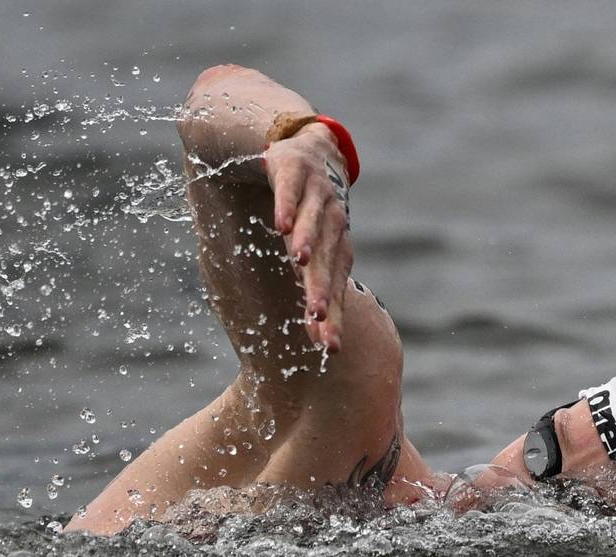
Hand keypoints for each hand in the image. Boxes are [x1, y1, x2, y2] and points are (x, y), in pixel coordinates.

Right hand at [263, 125, 352, 351]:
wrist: (304, 149)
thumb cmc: (308, 212)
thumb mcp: (313, 251)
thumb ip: (314, 288)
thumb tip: (315, 338)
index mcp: (337, 250)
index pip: (334, 290)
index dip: (331, 317)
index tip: (327, 347)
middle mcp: (333, 225)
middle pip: (325, 263)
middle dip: (320, 289)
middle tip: (315, 316)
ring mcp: (316, 196)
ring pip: (311, 224)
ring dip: (306, 242)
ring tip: (299, 262)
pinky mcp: (295, 172)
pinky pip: (290, 191)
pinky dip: (285, 206)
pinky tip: (279, 224)